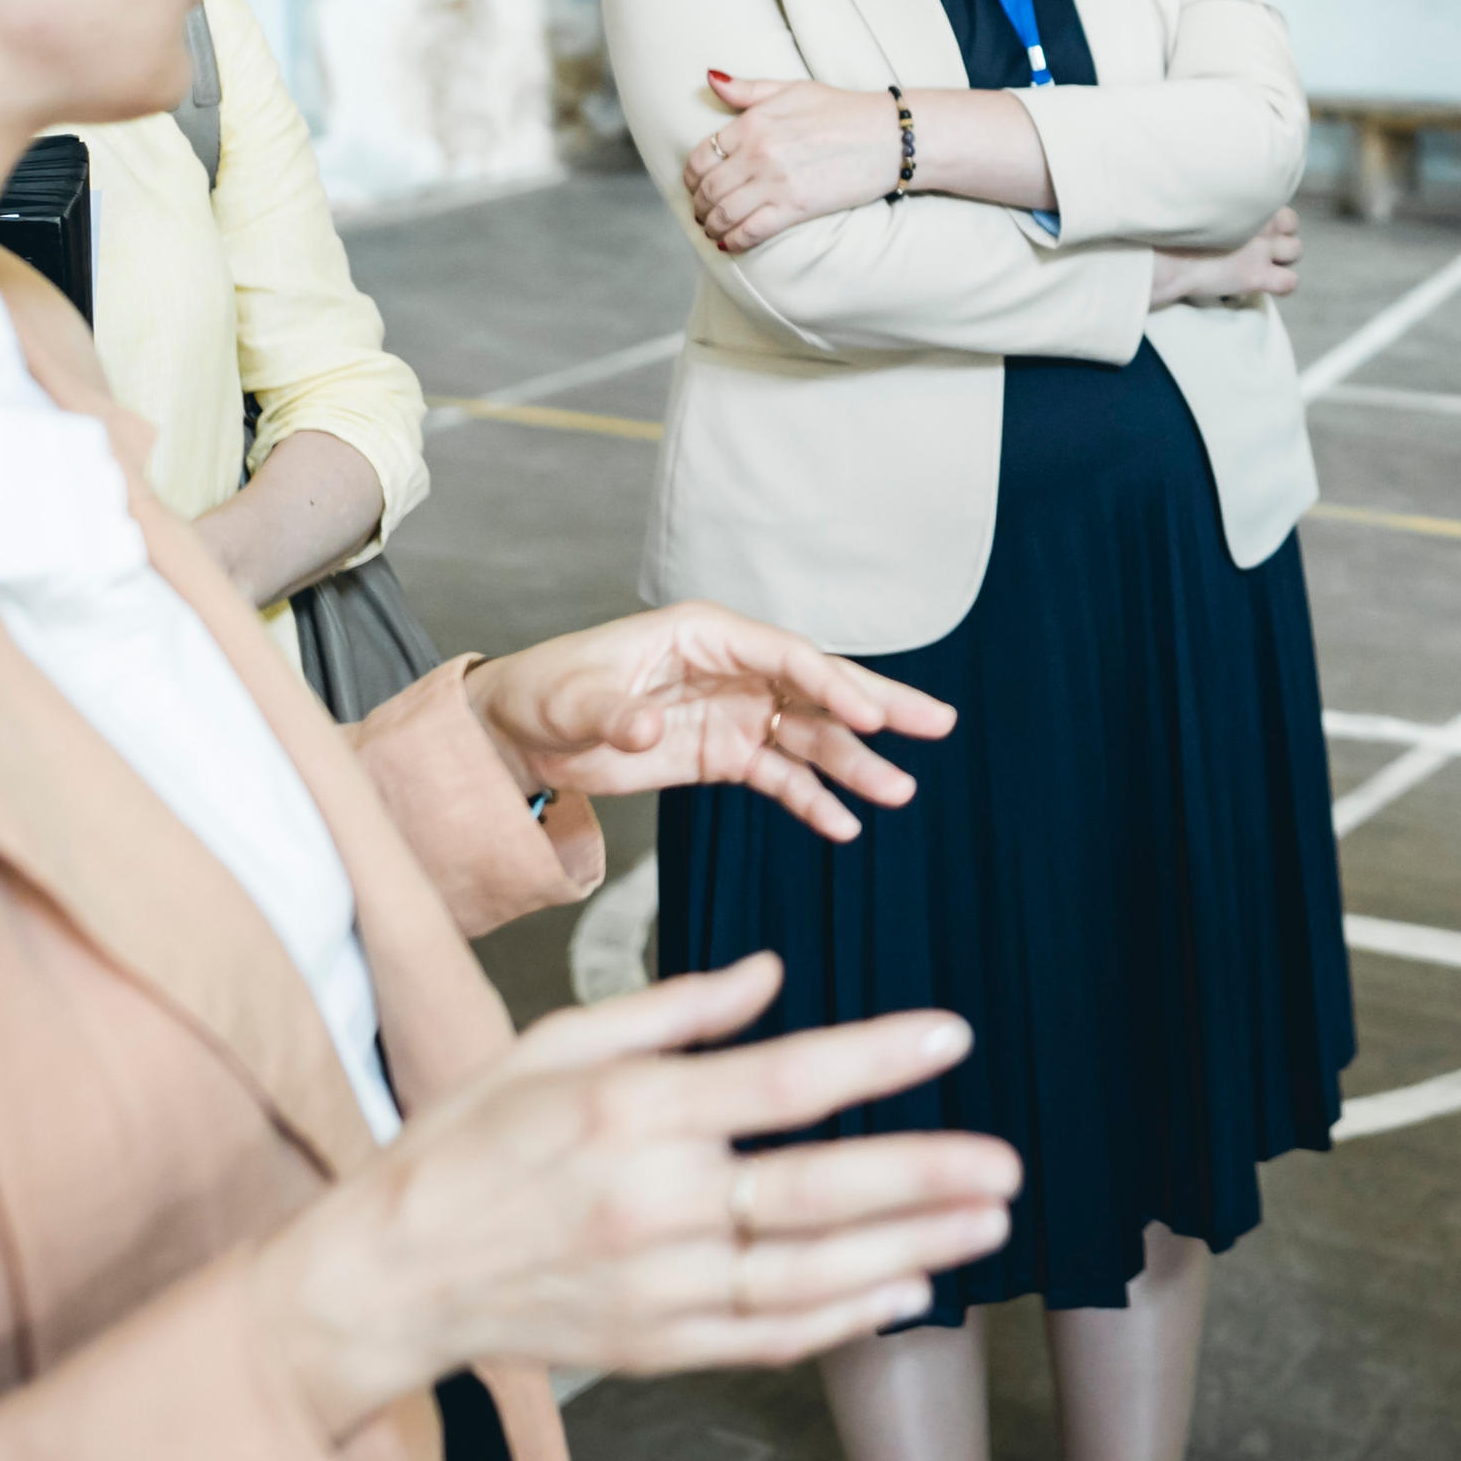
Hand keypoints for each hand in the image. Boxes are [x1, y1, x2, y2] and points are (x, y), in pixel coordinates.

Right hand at [248, 955, 1019, 1431]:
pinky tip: (904, 1294)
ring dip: (907, 1251)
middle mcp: (648, 1204)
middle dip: (921, 1178)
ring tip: (985, 1226)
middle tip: (1009, 1167)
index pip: (779, 1081)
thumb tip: (773, 973)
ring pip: (804, 1275)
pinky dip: (841, 1320)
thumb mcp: (553, 1044)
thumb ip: (672, 1010)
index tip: (952, 1036)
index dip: (873, 1059)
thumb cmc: (468, 1143)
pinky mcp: (649, 1347)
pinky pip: (764, 1338)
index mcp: (626, 1112)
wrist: (383, 1275)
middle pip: (810, 1193)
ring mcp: (652, 1287)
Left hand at [467, 601, 953, 844]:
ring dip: (854, 765)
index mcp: (705, 634)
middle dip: (879, 706)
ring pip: (810, 738)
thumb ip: (616, 712)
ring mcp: (735, 714)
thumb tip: (649, 727)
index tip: (871, 714)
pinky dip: (811, 801)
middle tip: (939, 724)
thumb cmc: (545, 692)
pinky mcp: (725, 756)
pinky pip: (780, 778)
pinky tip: (843, 827)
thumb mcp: (572, 699)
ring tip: (899, 794)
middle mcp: (734, 670)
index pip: (786, 655)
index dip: (831, 683)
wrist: (520, 734)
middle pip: (819, 687)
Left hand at [686, 72, 892, 251]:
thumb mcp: (793, 89)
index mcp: (753, 123)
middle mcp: (758, 152)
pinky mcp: (796, 207)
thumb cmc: (844, 110)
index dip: (691, 177)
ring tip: (714, 230)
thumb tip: (710, 80)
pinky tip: (731, 243)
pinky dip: (735, 240)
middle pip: (708, 188)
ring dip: (712, 226)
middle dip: (699, 205)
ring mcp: (775, 182)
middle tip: (702, 213)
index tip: (695, 186)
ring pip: (724, 212)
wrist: (890, 136)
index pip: (702, 156)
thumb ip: (748, 90)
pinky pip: (751, 230)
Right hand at [1149, 207, 1302, 307]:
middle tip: (1259, 244)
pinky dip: (1281, 286)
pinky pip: (1290, 283)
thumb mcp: (1192, 202)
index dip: (1264, 213)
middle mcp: (1257, 220)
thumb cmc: (1166, 231)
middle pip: (1292, 221)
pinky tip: (1262, 285)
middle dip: (1281, 232)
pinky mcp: (1255, 276)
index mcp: (1242, 198)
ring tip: (1260, 264)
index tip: (1247, 223)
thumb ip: (1210, 201)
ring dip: (1283, 258)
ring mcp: (1260, 249)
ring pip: (1296, 250)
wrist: (1161, 258)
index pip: (1272, 196)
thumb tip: (1199, 195)